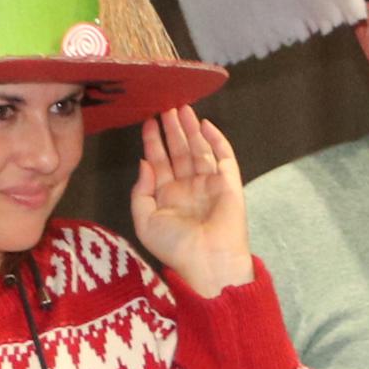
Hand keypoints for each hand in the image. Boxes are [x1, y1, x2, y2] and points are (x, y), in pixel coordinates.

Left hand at [127, 106, 253, 297]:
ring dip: (190, 129)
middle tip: (165, 106)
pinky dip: (215, 139)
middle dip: (171, 129)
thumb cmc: (176, 247)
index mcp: (168, 197)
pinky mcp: (228, 182)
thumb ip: (140, 192)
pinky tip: (204, 125)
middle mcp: (188, 187)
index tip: (148, 121)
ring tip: (181, 107)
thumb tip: (144, 163)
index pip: (159, 162)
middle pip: (178, 151)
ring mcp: (209, 183)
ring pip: (198, 148)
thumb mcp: (145, 222)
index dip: (153, 141)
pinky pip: (223, 156)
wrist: (208, 261)